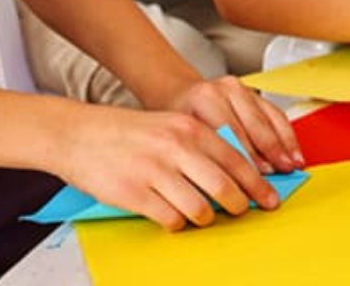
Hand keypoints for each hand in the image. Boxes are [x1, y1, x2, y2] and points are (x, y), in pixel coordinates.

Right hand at [57, 107, 283, 230]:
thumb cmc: (129, 133)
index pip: (238, 159)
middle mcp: (176, 148)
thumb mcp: (172, 125)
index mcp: (190, 128)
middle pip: (225, 186)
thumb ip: (203, 144)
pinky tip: (173, 217)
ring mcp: (155, 172)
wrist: (79, 135)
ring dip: (206, 218)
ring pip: (200, 208)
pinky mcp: (135, 194)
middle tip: (242, 212)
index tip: (269, 197)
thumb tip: (239, 172)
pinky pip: (171, 220)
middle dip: (240, 205)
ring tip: (202, 215)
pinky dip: (178, 224)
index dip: (258, 183)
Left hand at [167, 76, 303, 174]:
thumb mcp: (181, 136)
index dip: (246, 158)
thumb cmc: (179, 120)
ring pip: (269, 120)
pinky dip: (288, 136)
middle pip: (253, 127)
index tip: (256, 179)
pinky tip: (292, 153)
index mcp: (203, 99)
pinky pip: (277, 115)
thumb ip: (202, 155)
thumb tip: (226, 187)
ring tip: (290, 167)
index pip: (230, 133)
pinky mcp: (256, 93)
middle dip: (268, 156)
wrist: (181, 94)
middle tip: (276, 178)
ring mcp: (243, 90)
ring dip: (282, 147)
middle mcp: (225, 90)